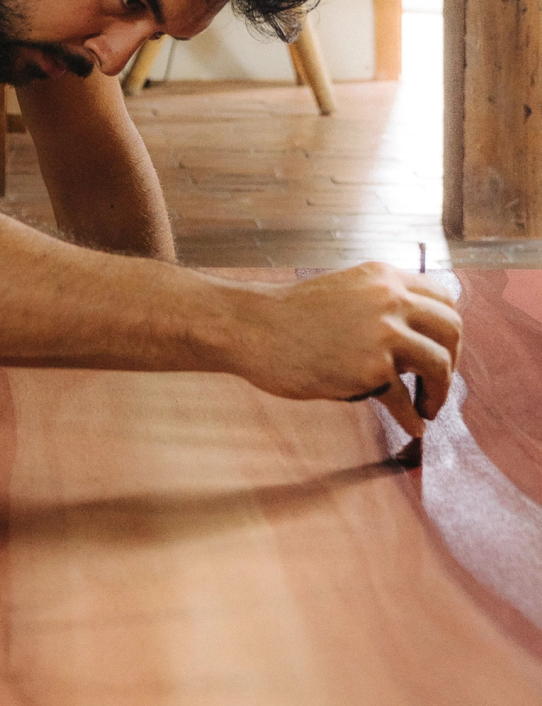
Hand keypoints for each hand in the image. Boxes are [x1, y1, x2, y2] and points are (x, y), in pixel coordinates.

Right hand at [233, 262, 461, 436]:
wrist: (252, 327)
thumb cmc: (287, 316)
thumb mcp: (342, 292)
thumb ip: (377, 304)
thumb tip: (408, 339)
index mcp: (383, 277)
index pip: (442, 298)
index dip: (446, 329)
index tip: (440, 349)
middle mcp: (390, 299)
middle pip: (451, 329)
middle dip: (452, 361)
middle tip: (438, 382)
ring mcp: (382, 334)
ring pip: (439, 364)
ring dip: (440, 392)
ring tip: (429, 408)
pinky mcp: (370, 369)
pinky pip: (405, 400)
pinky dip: (412, 419)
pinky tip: (412, 428)